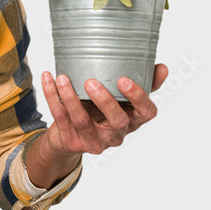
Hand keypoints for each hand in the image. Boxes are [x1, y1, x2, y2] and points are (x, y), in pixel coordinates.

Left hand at [39, 64, 167, 158]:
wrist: (70, 137)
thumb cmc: (100, 112)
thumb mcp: (121, 100)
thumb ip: (142, 84)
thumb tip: (162, 67)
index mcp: (132, 120)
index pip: (146, 113)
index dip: (138, 98)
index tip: (125, 80)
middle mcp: (116, 134)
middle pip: (116, 121)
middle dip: (104, 101)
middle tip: (91, 82)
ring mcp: (94, 140)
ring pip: (82, 120)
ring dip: (71, 98)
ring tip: (63, 78)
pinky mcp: (72, 141)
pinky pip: (60, 118)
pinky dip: (52, 96)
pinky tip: (48, 79)